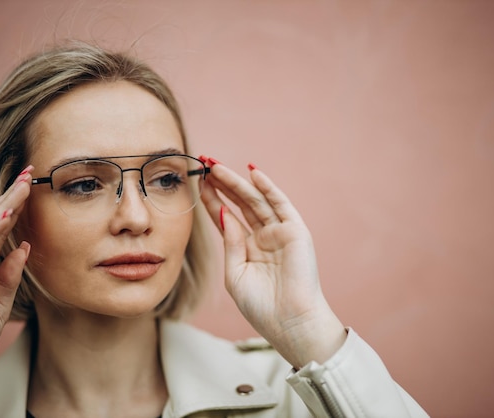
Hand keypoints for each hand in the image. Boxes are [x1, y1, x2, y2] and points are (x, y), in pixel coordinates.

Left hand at [199, 159, 346, 367]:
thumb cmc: (261, 306)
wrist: (289, 323)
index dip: (212, 198)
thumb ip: (230, 242)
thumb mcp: (235, 273)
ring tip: (217, 166)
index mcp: (247, 248)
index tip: (197, 181)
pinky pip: (281, 204)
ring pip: (255, 200)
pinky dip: (268, 187)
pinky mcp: (296, 231)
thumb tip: (224, 212)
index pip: (225, 216)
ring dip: (237, 181)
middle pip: (239, 203)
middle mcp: (263, 236)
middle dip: (221, 183)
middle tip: (204, 163)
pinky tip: (252, 172)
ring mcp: (280, 232)